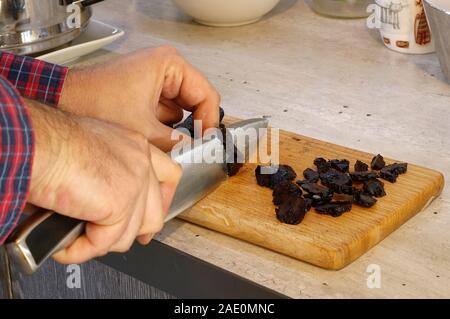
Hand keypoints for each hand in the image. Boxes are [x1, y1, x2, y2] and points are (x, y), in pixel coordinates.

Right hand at [27, 102, 181, 262]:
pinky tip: (66, 245)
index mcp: (135, 145)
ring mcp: (134, 183)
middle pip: (157, 211)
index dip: (162, 202)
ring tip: (77, 239)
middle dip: (137, 232)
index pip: (168, 176)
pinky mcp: (120, 204)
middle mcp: (140, 162)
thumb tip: (105, 204)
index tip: (151, 218)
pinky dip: (82, 250)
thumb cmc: (49, 141)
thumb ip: (109, 172)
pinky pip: (105, 242)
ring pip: (131, 232)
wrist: (36, 143)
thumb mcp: (91, 150)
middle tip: (115, 240)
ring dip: (102, 242)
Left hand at [59, 46, 220, 150]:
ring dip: (179, 130)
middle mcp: (165, 69)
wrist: (63, 102)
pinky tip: (160, 141)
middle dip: (194, 127)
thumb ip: (175, 143)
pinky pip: (166, 113)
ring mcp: (155, 81)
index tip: (207, 142)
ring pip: (181, 110)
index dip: (210, 121)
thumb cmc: (94, 102)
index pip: (206, 95)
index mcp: (170, 65)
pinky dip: (166, 128)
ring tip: (175, 147)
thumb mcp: (144, 129)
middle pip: (196, 102)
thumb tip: (193, 152)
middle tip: (195, 148)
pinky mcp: (145, 93)